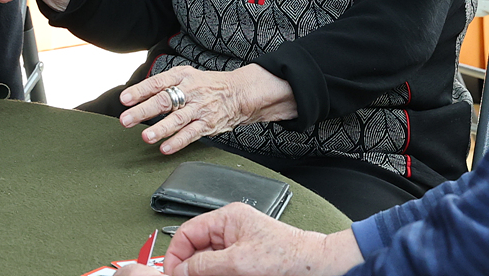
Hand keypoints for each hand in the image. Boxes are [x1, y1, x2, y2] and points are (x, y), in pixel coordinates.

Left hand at [121, 64, 296, 154]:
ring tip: (146, 137)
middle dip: (143, 110)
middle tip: (126, 119)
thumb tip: (139, 94)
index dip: (140, 91)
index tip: (124, 99)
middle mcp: (189, 92)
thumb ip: (165, 84)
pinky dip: (177, 142)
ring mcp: (199, 109)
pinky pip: (191, 134)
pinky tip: (165, 148)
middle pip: (164, 101)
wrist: (239, 92)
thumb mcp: (187, 75)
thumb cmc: (208, 85)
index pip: (157, 83)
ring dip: (160, 129)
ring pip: (177, 119)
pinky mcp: (207, 124)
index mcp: (182, 77)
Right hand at [161, 203, 362, 274]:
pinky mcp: (247, 261)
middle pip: (197, 248)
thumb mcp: (238, 262)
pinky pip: (223, 268)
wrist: (316, 267)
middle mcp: (231, 229)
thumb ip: (204, 265)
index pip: (188, 232)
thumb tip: (179, 270)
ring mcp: (239, 245)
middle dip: (190, 266)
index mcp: (227, 218)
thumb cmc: (287, 256)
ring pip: (209, 261)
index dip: (176, 254)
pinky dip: (217, 274)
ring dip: (204, 272)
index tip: (171, 274)